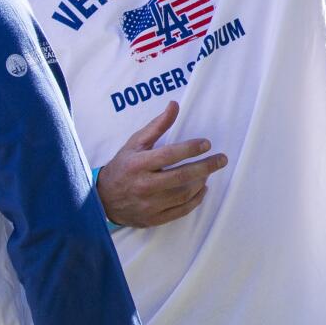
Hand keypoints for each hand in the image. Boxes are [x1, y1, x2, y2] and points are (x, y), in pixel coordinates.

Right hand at [95, 102, 226, 227]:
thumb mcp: (135, 143)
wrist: (103, 199)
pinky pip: (181, 211)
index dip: (190, 149)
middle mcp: (143, 185)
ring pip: (183, 194)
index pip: (168, 155)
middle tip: (222, 159)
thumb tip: (174, 105)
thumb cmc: (123, 166)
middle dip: (205, 167)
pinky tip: (202, 189)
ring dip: (201, 182)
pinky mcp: (153, 219)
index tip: (206, 143)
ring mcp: (149, 205)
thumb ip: (157, 126)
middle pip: (181, 177)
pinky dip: (196, 200)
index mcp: (138, 164)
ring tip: (208, 172)